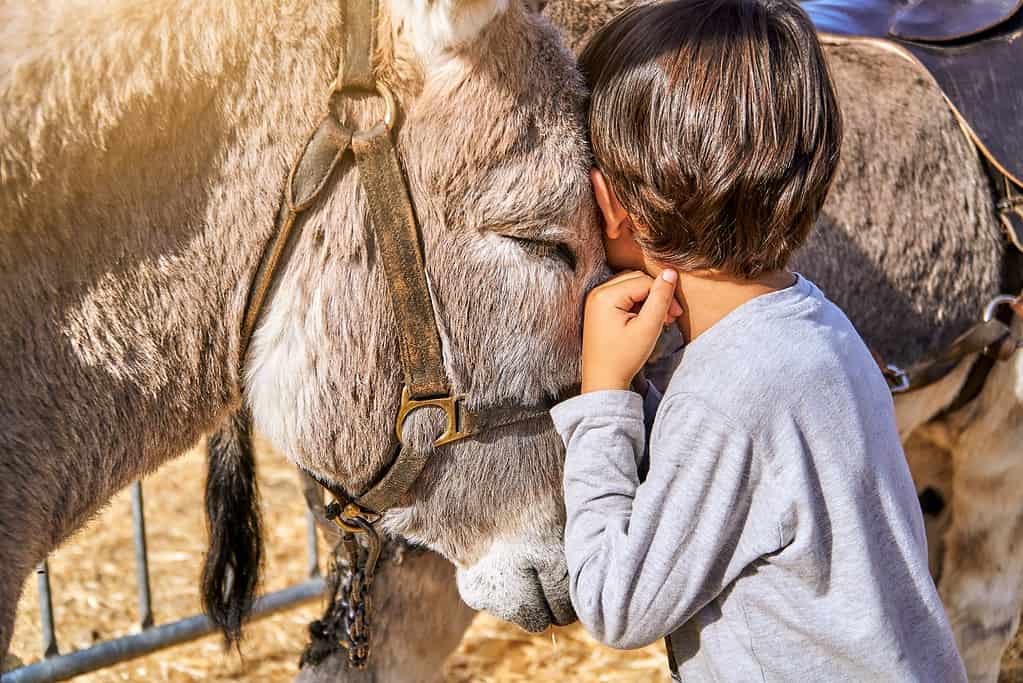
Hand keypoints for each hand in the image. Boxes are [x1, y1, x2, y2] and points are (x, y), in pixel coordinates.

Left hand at [581, 269, 681, 392]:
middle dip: (656, 295)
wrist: (603, 380)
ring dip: (648, 299)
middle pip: (636, 280)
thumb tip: (670, 272)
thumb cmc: (623, 358)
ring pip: (631, 286)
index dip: (664, 295)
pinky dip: (637, 304)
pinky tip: (646, 319)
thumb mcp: (648, 327)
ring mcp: (595, 300)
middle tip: (670, 317)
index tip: (676, 315)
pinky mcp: (598, 308)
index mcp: (605, 296)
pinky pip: (622, 296)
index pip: (644, 282)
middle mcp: (597, 293)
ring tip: (660, 319)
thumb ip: (660, 298)